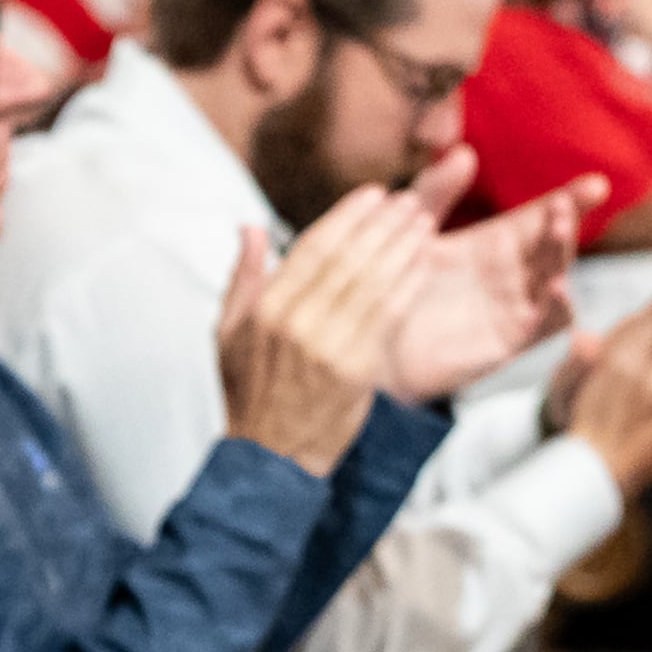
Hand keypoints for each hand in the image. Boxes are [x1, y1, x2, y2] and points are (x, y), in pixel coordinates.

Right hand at [217, 175, 437, 473]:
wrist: (270, 456)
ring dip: (402, 247)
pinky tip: (423, 263)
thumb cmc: (250, 393)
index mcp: (265, 309)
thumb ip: (242, 277)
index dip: (347, 216)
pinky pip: (389, 316)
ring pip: (373, 282)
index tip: (374, 195)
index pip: (313, 247)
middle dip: (382, 224)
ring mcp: (327, 347)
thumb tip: (249, 227)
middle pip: (348, 259)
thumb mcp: (228, 333)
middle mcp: (295, 323)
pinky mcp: (356, 371)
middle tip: (408, 201)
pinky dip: (408, 284)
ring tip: (422, 222)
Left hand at [388, 151, 594, 401]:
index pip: (543, 214)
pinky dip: (558, 308)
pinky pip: (547, 324)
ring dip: (562, 255)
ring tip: (558, 231)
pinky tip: (555, 288)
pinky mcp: (510, 341)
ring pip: (555, 276)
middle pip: (554, 241)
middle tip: (561, 206)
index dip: (572, 198)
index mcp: (496, 241)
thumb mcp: (413, 230)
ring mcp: (515, 307)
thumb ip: (434, 192)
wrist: (372, 346)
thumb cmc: (392, 285)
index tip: (595, 185)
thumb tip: (465, 153)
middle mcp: (513, 272)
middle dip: (565, 221)